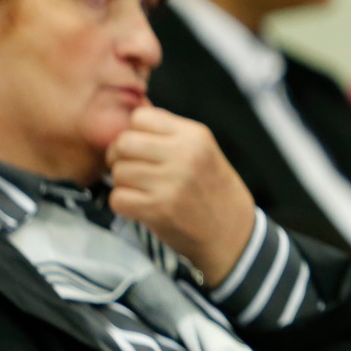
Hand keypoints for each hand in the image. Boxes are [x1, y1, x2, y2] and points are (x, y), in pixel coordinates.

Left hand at [107, 106, 256, 285]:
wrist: (232, 233)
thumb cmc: (213, 191)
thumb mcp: (203, 151)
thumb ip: (170, 136)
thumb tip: (128, 124)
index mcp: (195, 136)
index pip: (140, 117)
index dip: (134, 133)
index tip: (140, 149)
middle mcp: (184, 155)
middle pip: (124, 142)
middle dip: (120, 157)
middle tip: (131, 170)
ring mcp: (171, 183)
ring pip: (119, 171)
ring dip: (123, 183)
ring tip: (142, 190)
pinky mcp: (159, 209)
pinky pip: (118, 198)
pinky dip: (123, 205)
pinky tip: (140, 206)